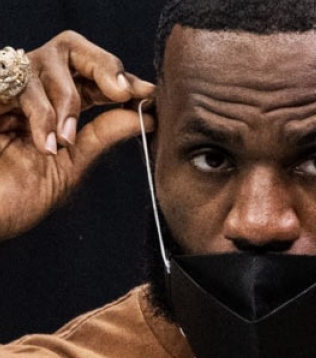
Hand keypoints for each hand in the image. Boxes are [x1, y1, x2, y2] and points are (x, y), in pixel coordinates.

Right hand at [0, 31, 154, 240]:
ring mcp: (8, 91)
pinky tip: (46, 145)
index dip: (121, 79)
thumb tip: (146, 115)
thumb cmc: (20, 198)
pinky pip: (16, 85)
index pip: (93, 77)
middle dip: (101, 66)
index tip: (149, 92)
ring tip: (64, 143)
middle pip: (70, 49)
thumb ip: (102, 136)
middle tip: (120, 92)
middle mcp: (34, 91)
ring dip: (67, 102)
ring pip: (46, 64)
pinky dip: (39, 114)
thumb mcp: (71, 166)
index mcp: (58, 107)